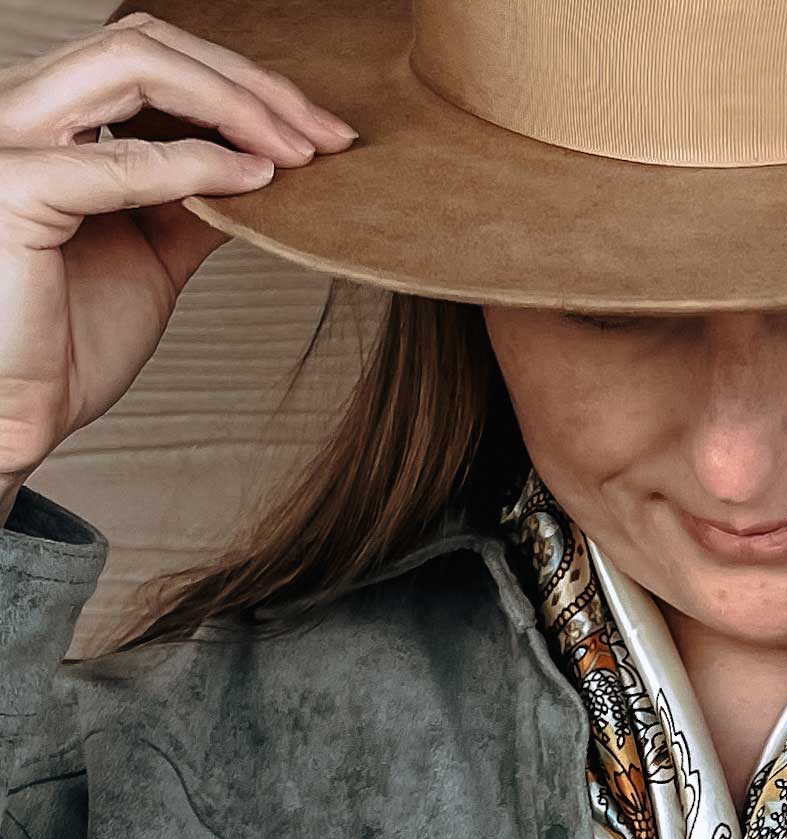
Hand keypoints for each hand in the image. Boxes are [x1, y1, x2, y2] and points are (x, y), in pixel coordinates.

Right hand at [0, 9, 356, 517]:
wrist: (20, 417)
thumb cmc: (67, 343)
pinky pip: (122, 159)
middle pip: (144, 42)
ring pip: (131, 64)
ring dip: (233, 104)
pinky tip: (253, 181)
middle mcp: (18, 111)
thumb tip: (262, 167)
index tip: (316, 133)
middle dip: (249, 83)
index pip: (146, 56)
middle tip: (325, 134)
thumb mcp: (153, 255)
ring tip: (298, 151)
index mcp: (46, 121)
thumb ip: (192, 201)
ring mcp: (7, 140)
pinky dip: (199, 165)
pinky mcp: (12, 187)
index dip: (238, 81)